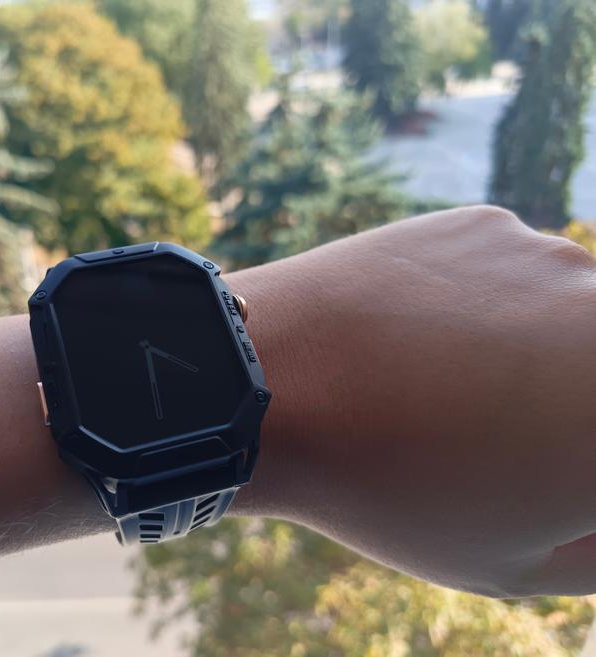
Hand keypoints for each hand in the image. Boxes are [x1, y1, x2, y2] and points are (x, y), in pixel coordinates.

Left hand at [231, 206, 595, 596]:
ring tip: (434, 387)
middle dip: (562, 412)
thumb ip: (594, 546)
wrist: (272, 382)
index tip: (519, 470)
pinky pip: (504, 278)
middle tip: (478, 435)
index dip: (562, 469)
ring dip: (525, 353)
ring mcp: (553, 259)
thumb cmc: (390, 487)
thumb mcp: (513, 563)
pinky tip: (412, 337)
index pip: (592, 446)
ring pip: (560, 319)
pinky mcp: (486, 223)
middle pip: (589, 380)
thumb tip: (588, 508)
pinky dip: (476, 307)